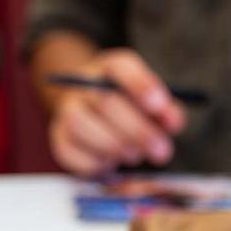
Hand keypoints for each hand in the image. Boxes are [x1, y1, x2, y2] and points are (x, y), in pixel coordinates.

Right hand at [47, 49, 184, 176]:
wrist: (92, 114)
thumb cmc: (130, 108)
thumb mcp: (152, 103)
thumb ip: (166, 111)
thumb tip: (172, 123)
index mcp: (110, 67)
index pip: (121, 67)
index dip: (141, 85)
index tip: (160, 106)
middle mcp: (83, 84)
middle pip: (106, 102)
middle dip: (137, 130)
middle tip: (161, 151)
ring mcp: (67, 109)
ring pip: (82, 125)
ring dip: (114, 146)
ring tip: (135, 156)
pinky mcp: (58, 137)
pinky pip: (70, 151)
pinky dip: (95, 162)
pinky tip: (111, 162)